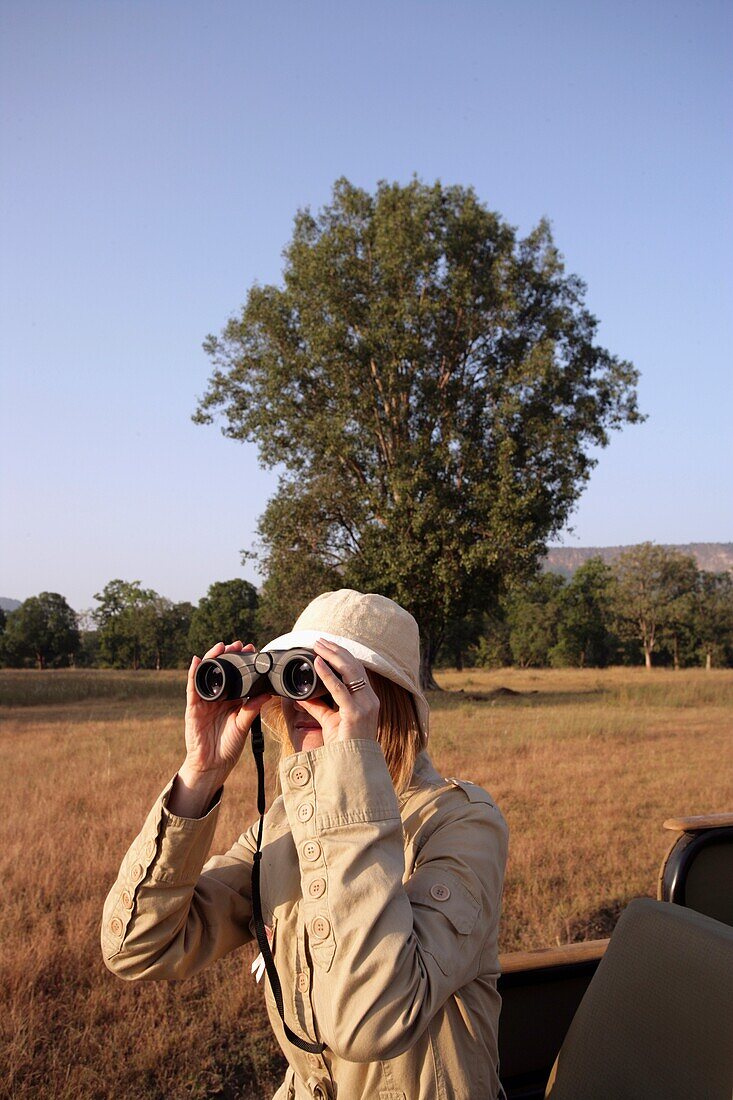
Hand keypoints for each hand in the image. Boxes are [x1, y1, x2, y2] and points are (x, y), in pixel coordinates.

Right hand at [182, 641, 272, 784]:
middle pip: (222, 671)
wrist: (212, 765)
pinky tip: (198, 661)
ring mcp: (204, 701)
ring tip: (220, 647)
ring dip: (213, 659)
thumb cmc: (228, 746)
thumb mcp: (243, 725)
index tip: (252, 650)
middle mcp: (218, 698)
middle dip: (229, 656)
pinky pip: (193, 687)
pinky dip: (194, 673)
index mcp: (232, 701)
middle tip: (239, 644)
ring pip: (207, 674)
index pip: (237, 677)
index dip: (242, 663)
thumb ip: (251, 709)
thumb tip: (266, 693)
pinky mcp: (193, 707)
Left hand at [295, 638, 379, 745]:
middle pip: (354, 666)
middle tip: (320, 641)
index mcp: (367, 699)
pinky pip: (340, 689)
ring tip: (318, 646)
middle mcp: (370, 699)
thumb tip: (301, 696)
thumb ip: (317, 706)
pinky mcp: (355, 713)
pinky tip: (318, 664)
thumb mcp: (329, 720)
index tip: (327, 646)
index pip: (356, 670)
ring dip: (332, 656)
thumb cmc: (343, 746)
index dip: (342, 655)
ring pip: (350, 671)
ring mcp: (365, 706)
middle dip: (336, 650)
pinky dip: (328, 674)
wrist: (351, 766)